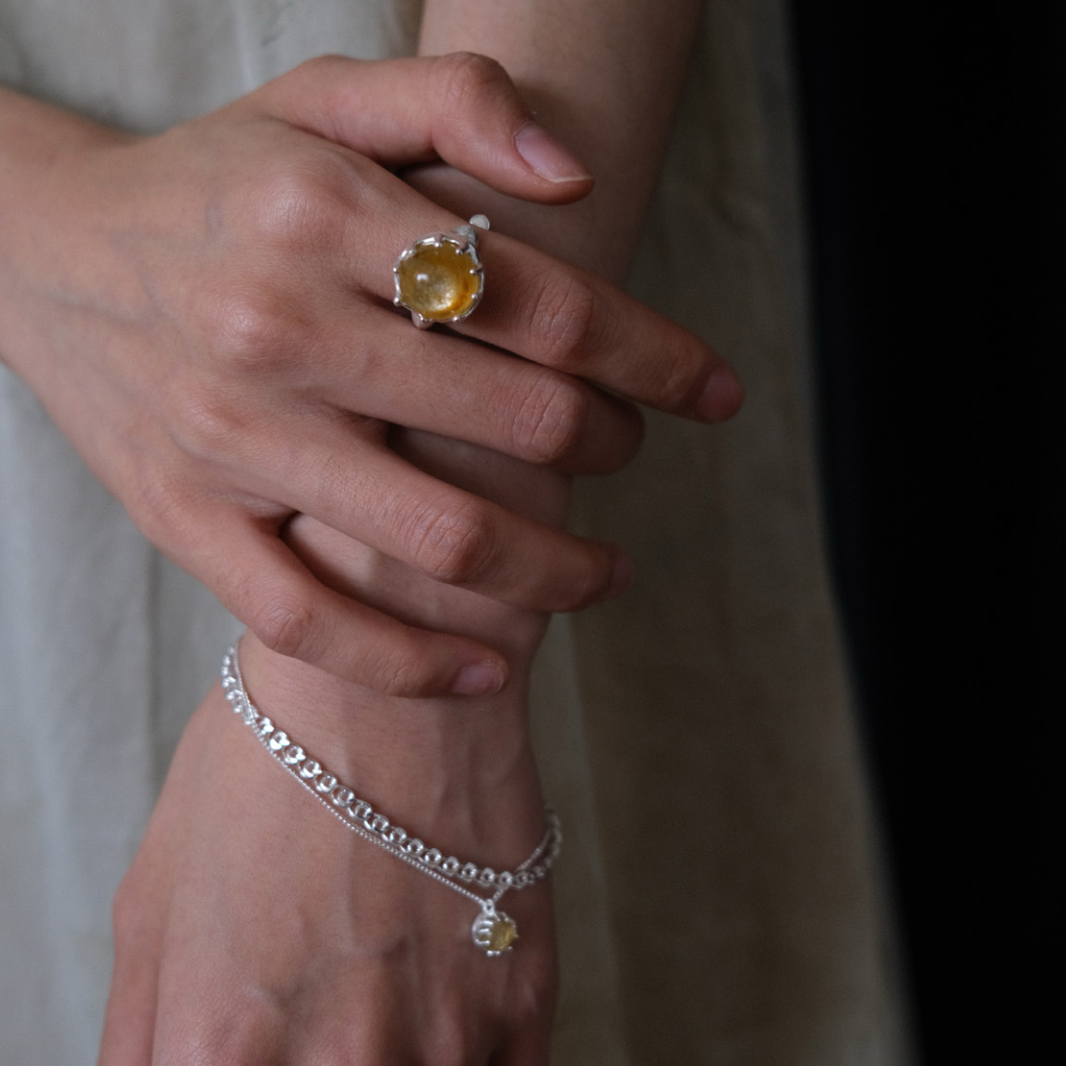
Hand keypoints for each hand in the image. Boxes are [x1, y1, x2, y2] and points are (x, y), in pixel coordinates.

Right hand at [0, 54, 740, 694]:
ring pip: (439, 541)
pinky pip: (316, 622)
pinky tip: (492, 667)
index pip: (547, 302)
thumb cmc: (213, 182)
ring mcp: (232, 440)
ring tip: (607, 573)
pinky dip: (417, 662)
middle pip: (515, 424)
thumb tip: (580, 175)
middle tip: (631, 451)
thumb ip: (457, 100)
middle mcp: (279, 329)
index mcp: (325, 216)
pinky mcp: (189, 523)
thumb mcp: (320, 98)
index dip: (656, 355)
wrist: (44, 255)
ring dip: (557, 573)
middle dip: (612, 448)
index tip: (713, 390)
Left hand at [100, 671, 556, 1064]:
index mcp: (217, 1050)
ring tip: (385, 982)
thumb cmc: (268, 762)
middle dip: (318, 1063)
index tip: (262, 1051)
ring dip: (398, 1058)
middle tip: (327, 999)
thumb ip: (139, 1034)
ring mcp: (440, 1038)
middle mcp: (336, 1064)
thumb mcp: (155, 893)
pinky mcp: (521, 1001)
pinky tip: (443, 991)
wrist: (393, 677)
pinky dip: (466, 1054)